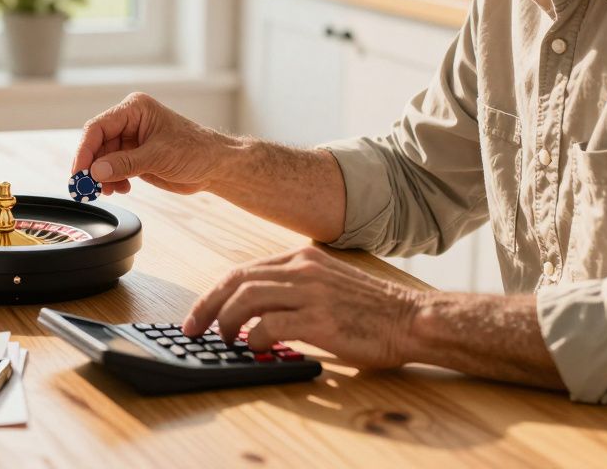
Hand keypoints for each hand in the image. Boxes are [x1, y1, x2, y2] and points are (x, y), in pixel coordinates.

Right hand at [72, 92, 226, 195]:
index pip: (98, 127)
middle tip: (87, 188)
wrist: (215, 166)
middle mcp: (129, 122)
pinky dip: (112, 181)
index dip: (85, 150)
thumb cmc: (195, 150)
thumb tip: (96, 172)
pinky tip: (121, 188)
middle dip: (92, 167)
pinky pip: (113, 169)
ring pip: (103, 159)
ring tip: (109, 190)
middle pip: (97, 144)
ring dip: (102, 177)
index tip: (79, 172)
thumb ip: (125, 164)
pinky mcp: (134, 157)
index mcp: (134, 110)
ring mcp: (131, 140)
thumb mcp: (158, 156)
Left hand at [182, 247, 420, 368]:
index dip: (215, 292)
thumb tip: (255, 311)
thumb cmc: (373, 310)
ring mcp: (311, 292)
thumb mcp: (328, 282)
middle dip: (207, 305)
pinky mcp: (320, 318)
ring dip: (226, 321)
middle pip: (236, 281)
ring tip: (226, 340)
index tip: (199, 313)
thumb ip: (295, 287)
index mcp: (302, 258)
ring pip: (246, 298)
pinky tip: (256, 348)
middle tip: (194, 328)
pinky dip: (254, 338)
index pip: (243, 270)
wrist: (413, 319)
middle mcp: (302, 269)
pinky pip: (269, 324)